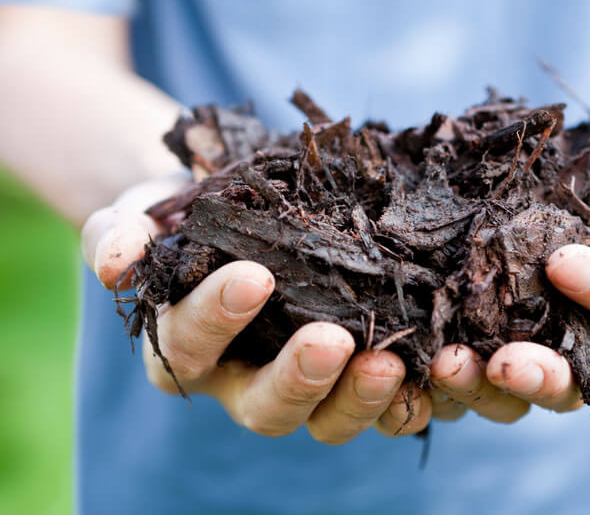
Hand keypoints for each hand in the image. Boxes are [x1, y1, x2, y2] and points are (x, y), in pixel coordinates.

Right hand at [82, 176, 429, 444]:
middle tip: (330, 342)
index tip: (253, 277)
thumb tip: (116, 261)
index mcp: (189, 348)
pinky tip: (435, 367)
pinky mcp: (354, 369)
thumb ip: (119, 234)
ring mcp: (304, 380)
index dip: (216, 319)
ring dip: (362, 397)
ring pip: (330, 418)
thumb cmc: (183, 216)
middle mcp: (244, 379)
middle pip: (267, 408)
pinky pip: (384, 401)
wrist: (237, 211)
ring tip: (391, 361)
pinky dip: (410, 395)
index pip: (191, 346)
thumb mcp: (141, 214)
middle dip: (299, 380)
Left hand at [429, 131, 589, 421]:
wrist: (555, 188)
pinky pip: (460, 382)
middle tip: (507, 363)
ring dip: (480, 389)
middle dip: (541, 378)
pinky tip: (409, 364)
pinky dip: (437, 382)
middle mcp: (576, 344)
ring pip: (511, 398)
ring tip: (447, 365)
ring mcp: (523, 352)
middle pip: (569, 384)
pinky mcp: (475, 349)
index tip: (562, 261)